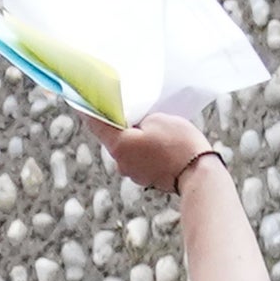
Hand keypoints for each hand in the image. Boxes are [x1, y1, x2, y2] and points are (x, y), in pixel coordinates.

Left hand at [91, 109, 214, 194]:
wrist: (199, 173)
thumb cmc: (178, 143)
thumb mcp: (157, 119)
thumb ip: (139, 120)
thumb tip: (135, 127)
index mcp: (118, 146)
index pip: (96, 124)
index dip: (88, 110)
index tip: (80, 101)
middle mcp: (120, 162)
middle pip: (114, 138)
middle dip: (120, 125)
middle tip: (126, 110)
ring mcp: (133, 173)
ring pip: (129, 149)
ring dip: (135, 139)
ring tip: (152, 128)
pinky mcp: (146, 179)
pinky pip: (141, 159)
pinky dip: (145, 150)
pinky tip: (160, 144)